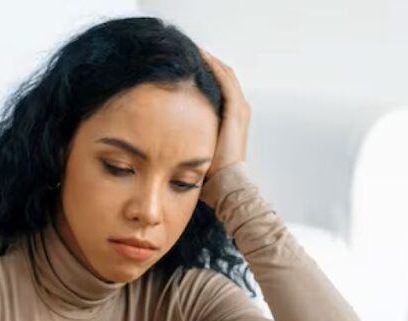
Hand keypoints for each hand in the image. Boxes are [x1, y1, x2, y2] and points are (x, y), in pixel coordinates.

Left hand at [199, 48, 250, 184]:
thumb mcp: (200, 148)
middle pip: (225, 76)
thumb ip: (191, 136)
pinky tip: (199, 57)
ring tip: (192, 49)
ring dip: (209, 60)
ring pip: (225, 73)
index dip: (206, 73)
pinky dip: (213, 66)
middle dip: (207, 62)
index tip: (187, 65)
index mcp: (233, 118)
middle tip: (189, 51)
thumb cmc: (213, 173)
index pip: (221, 87)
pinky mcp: (236, 109)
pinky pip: (225, 79)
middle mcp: (239, 110)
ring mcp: (239, 109)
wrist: (228, 183)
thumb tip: (168, 133)